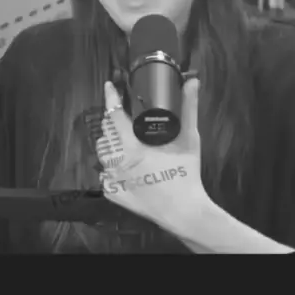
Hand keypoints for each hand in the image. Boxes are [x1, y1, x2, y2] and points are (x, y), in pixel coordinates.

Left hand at [97, 78, 205, 233]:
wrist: (184, 212)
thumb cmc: (186, 175)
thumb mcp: (189, 139)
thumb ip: (189, 108)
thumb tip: (191, 82)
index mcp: (131, 147)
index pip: (114, 116)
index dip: (110, 98)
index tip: (109, 86)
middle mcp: (116, 163)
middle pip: (105, 134)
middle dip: (112, 122)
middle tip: (124, 117)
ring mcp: (112, 180)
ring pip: (102, 154)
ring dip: (110, 144)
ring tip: (124, 140)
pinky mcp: (113, 194)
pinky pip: (105, 175)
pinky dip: (111, 167)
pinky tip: (125, 165)